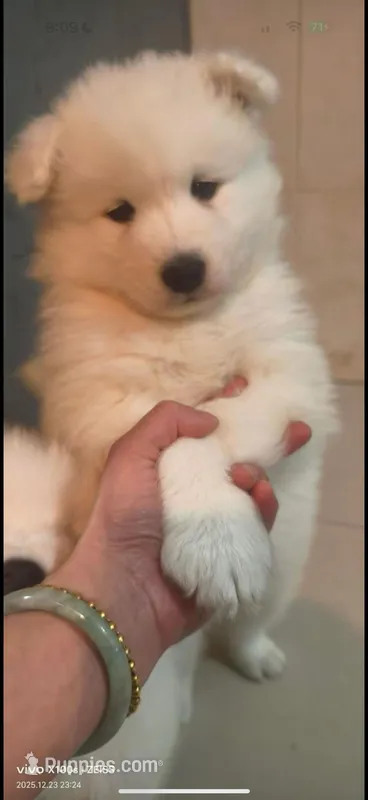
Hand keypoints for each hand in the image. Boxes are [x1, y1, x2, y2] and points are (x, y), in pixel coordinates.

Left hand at [50, 396, 309, 681]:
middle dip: (262, 440)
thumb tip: (210, 421)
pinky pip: (256, 524)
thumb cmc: (122, 518)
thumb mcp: (129, 456)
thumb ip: (165, 422)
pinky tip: (260, 495)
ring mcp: (211, 524)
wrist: (124, 590)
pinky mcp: (230, 552)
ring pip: (249, 491)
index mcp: (164, 469)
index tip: (243, 391)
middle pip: (233, 459)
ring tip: (248, 476)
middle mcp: (190, 493)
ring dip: (257, 475)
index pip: (198, 433)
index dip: (221, 411)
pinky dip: (263, 507)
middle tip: (294, 427)